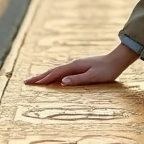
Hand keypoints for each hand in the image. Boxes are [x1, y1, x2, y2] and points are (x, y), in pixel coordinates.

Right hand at [25, 44, 139, 86]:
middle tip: (26, 82)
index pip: (55, 74)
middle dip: (39, 77)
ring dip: (45, 75)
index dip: (42, 79)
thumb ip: (78, 80)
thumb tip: (62, 82)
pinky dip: (54, 75)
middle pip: (52, 71)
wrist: (117, 60)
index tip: (30, 83)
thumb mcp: (93, 77)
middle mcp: (73, 64)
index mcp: (74, 66)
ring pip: (57, 71)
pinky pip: (62, 71)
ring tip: (36, 80)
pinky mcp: (80, 67)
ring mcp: (76, 65)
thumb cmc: (107, 70)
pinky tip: (53, 78)